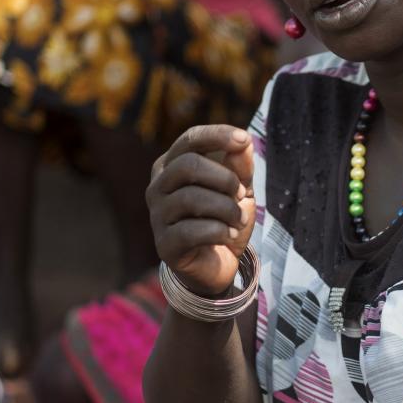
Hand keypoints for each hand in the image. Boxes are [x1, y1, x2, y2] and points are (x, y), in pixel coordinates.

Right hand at [146, 125, 256, 296]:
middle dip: (224, 178)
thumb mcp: (239, 190)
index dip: (217, 136)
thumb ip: (240, 167)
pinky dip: (219, 231)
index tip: (244, 140)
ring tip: (239, 220)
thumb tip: (244, 143)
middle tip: (242, 194)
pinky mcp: (164, 244)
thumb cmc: (223, 220)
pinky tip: (229, 235)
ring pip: (191, 198)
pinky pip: (191, 231)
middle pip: (187, 165)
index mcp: (172, 166)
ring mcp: (157, 215)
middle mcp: (158, 187)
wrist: (216, 266)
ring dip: (226, 208)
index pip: (190, 140)